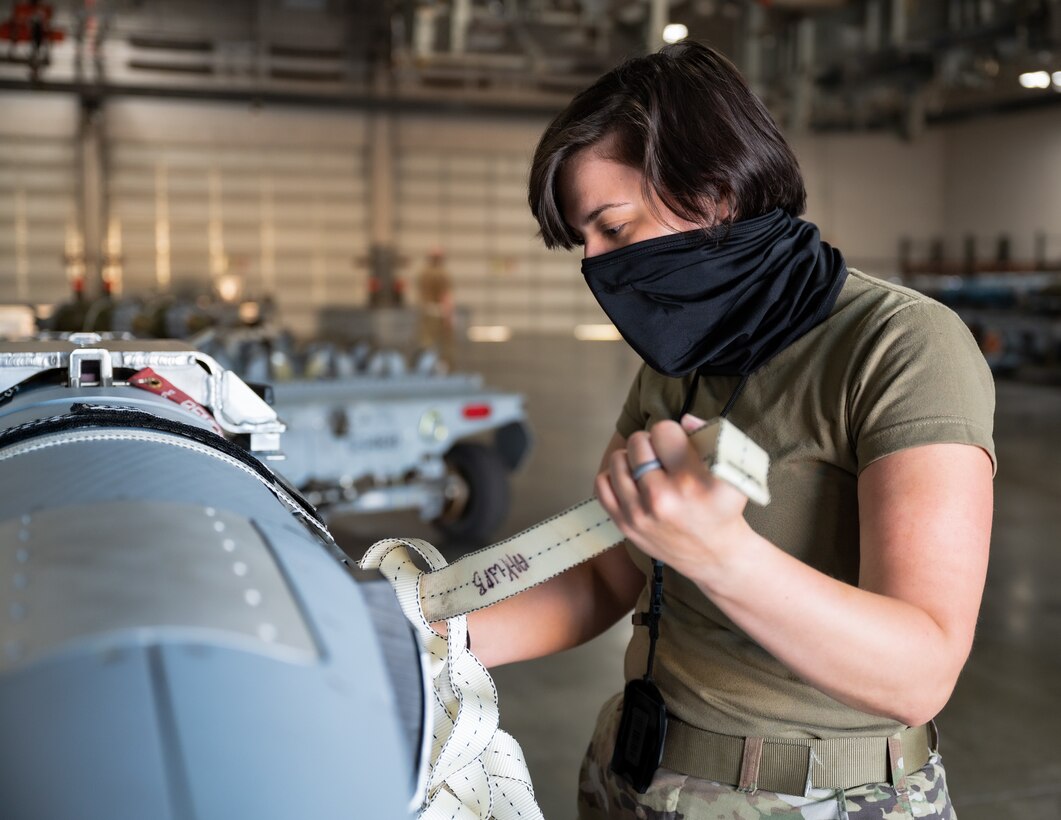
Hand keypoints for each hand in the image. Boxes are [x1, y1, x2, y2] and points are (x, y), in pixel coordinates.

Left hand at [594, 414, 751, 579]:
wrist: (714, 555)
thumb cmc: (722, 508)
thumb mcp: (732, 473)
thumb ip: (709, 438)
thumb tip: (683, 420)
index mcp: (694, 481)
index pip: (663, 431)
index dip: (670, 432)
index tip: (677, 444)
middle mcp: (665, 499)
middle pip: (638, 442)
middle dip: (650, 443)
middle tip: (662, 455)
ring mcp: (640, 514)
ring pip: (618, 459)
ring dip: (631, 457)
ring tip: (646, 466)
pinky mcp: (625, 525)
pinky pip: (602, 484)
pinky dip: (613, 476)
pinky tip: (631, 480)